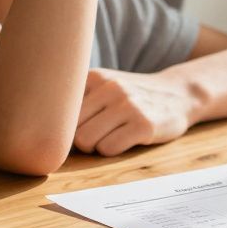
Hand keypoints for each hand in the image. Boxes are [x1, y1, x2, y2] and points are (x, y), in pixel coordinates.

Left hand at [72, 69, 197, 155]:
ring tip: (113, 135)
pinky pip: (109, 149)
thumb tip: (47, 131)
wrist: (179, 93)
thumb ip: (79, 99)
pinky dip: (113, 150)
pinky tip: (127, 139)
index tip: (83, 124)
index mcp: (96, 77)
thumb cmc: (133, 96)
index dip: (68, 125)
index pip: (61, 112)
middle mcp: (111, 88)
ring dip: (97, 146)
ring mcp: (128, 106)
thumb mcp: (106, 85)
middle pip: (71, 130)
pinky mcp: (144, 125)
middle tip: (100, 133)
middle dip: (81, 139)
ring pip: (87, 142)